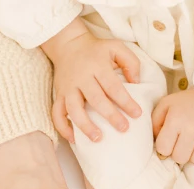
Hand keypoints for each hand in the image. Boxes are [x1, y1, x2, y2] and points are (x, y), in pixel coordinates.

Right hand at [41, 19, 141, 142]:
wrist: (67, 44)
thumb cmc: (96, 50)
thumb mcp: (116, 47)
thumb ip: (130, 62)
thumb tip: (136, 82)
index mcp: (97, 66)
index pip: (113, 86)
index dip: (125, 101)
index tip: (137, 114)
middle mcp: (81, 78)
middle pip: (95, 99)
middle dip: (110, 115)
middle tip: (124, 128)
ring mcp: (68, 87)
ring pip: (73, 109)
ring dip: (85, 125)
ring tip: (97, 139)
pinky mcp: (58, 94)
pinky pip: (56, 113)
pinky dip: (62, 127)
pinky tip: (73, 139)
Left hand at [151, 87, 193, 164]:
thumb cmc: (189, 101)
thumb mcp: (167, 104)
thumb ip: (155, 122)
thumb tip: (155, 143)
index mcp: (176, 120)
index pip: (163, 149)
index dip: (165, 146)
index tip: (171, 139)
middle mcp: (193, 129)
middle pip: (179, 158)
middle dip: (180, 151)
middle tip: (186, 140)